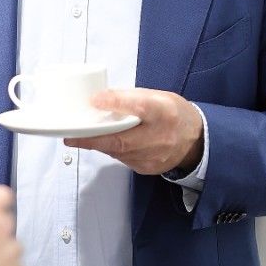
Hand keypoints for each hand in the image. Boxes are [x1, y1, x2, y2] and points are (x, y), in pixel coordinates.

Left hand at [65, 87, 203, 175]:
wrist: (196, 141)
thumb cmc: (174, 114)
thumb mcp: (158, 96)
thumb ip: (130, 97)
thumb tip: (100, 98)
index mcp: (163, 111)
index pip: (139, 107)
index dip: (116, 104)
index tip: (95, 100)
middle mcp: (160, 136)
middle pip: (122, 139)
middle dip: (92, 138)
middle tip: (69, 136)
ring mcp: (153, 156)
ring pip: (118, 151)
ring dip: (98, 144)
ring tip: (79, 136)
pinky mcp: (146, 168)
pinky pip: (122, 158)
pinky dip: (111, 150)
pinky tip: (104, 142)